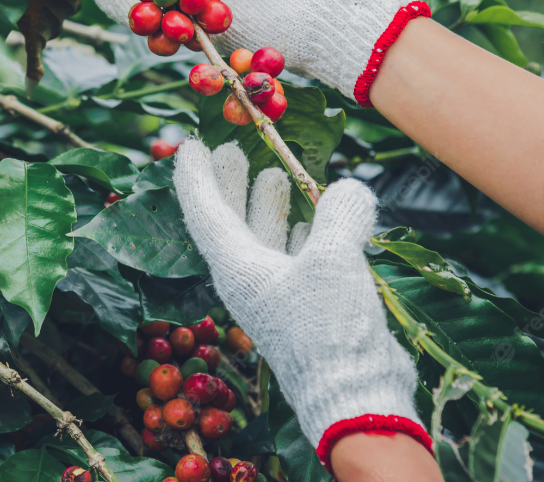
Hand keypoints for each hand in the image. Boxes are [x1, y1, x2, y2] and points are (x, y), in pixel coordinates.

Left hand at [172, 138, 429, 470]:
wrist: (353, 398)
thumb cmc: (328, 329)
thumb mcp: (332, 261)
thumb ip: (338, 215)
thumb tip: (348, 188)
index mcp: (236, 267)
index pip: (204, 212)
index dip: (196, 177)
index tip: (190, 144)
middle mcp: (249, 279)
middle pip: (231, 221)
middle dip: (230, 184)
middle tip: (232, 148)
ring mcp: (277, 295)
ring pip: (264, 239)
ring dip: (267, 206)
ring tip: (273, 173)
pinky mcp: (306, 308)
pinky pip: (295, 258)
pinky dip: (301, 233)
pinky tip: (314, 218)